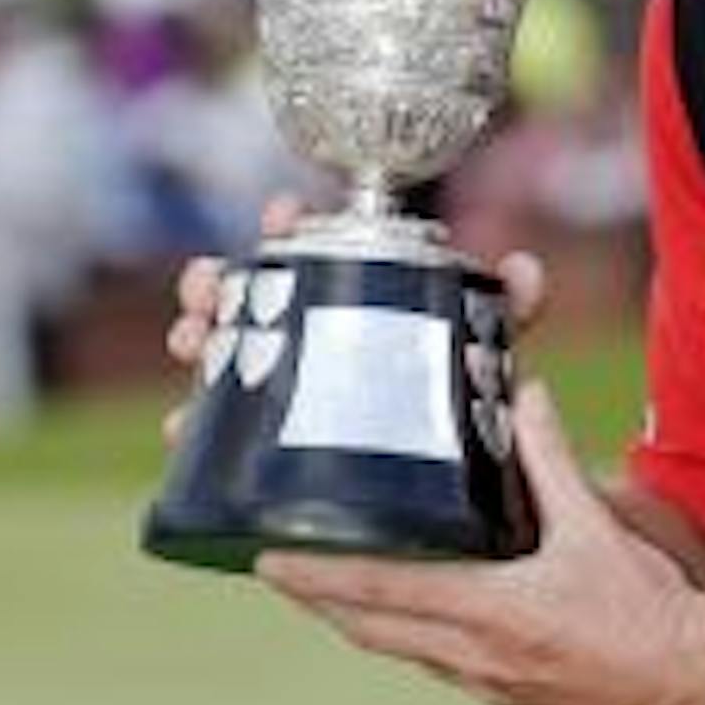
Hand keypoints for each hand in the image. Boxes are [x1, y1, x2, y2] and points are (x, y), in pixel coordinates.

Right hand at [161, 198, 548, 442]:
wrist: (457, 492)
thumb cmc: (466, 408)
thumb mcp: (487, 356)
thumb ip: (506, 311)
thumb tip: (523, 268)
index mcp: (353, 303)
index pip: (310, 250)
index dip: (289, 225)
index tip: (281, 212)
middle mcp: (309, 339)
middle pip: (246, 296)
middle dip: (215, 282)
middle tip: (205, 289)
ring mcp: (283, 391)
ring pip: (220, 353)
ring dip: (193, 337)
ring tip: (188, 343)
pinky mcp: (268, 446)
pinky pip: (220, 431)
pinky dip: (196, 424)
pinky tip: (182, 426)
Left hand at [256, 382, 704, 704]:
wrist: (698, 685)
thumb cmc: (651, 612)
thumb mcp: (598, 530)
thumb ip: (552, 462)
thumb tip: (525, 394)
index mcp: (488, 613)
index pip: (380, 590)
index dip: (317, 575)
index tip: (265, 560)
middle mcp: (475, 660)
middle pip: (373, 629)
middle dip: (322, 599)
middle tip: (278, 569)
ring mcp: (490, 688)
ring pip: (404, 651)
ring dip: (365, 621)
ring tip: (331, 588)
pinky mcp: (511, 701)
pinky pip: (442, 667)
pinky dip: (414, 639)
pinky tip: (416, 619)